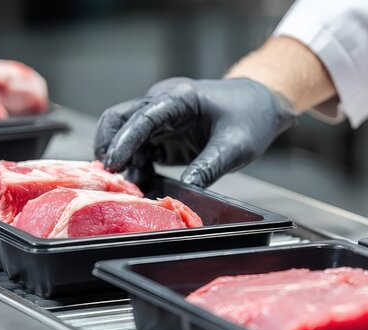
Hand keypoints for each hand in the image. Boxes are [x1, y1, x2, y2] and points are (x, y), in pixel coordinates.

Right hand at [95, 77, 295, 186]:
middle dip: (109, 146)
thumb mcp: (234, 147)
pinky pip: (139, 151)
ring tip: (125, 188)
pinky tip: (140, 186)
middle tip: (107, 177)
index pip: (142, 117)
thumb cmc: (250, 117)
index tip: (112, 163)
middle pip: (120, 119)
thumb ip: (208, 168)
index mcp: (179, 98)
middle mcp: (163, 103)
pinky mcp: (163, 135)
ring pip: (124, 136)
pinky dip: (135, 168)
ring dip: (121, 161)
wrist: (260, 107)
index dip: (124, 140)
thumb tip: (185, 192)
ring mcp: (160, 119)